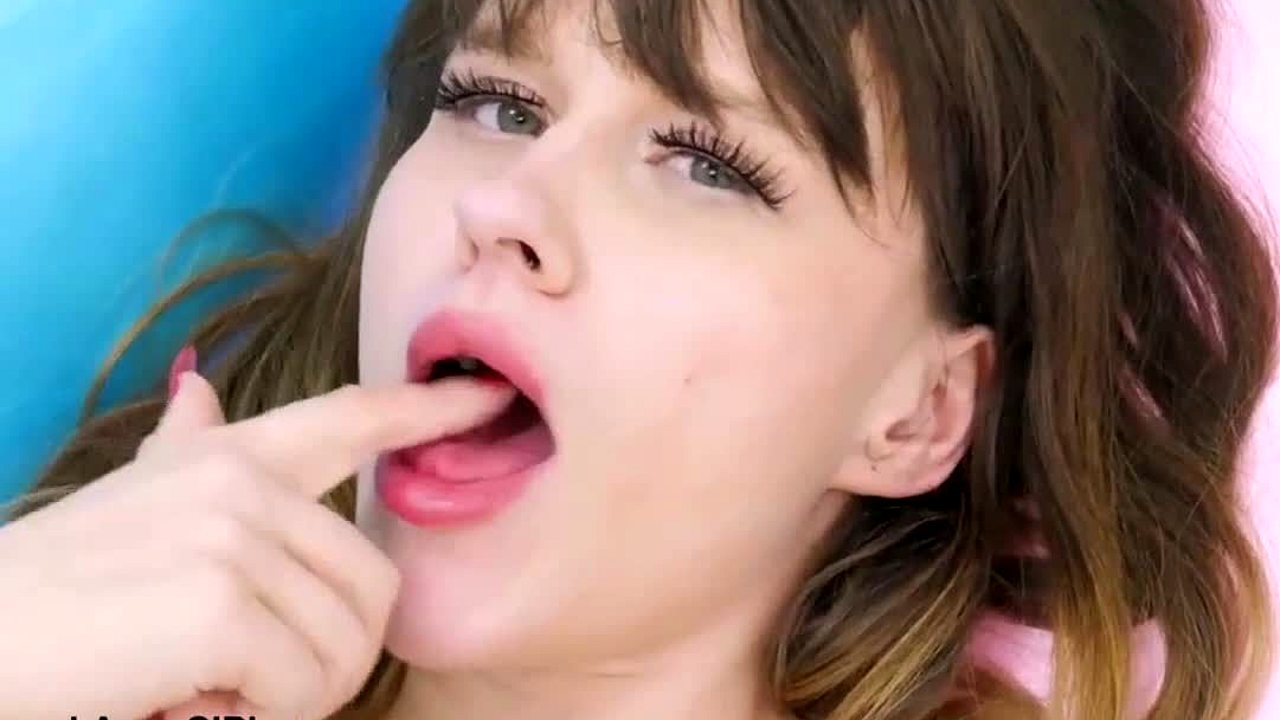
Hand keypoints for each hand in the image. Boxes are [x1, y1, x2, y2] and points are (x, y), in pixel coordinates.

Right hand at [0, 369, 513, 719]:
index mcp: (222, 459)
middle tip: (246, 684)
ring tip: (204, 688)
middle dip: (331, 655)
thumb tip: (201, 386)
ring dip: (289, 698)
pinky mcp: (219, 603)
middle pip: (372, 583)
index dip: (423, 412)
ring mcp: (231, 535)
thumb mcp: (126, 505)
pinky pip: (301, 687)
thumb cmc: (49, 594)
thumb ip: (181, 450)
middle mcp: (237, 482)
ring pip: (343, 646)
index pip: (346, 420)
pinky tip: (187, 703)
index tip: (484, 400)